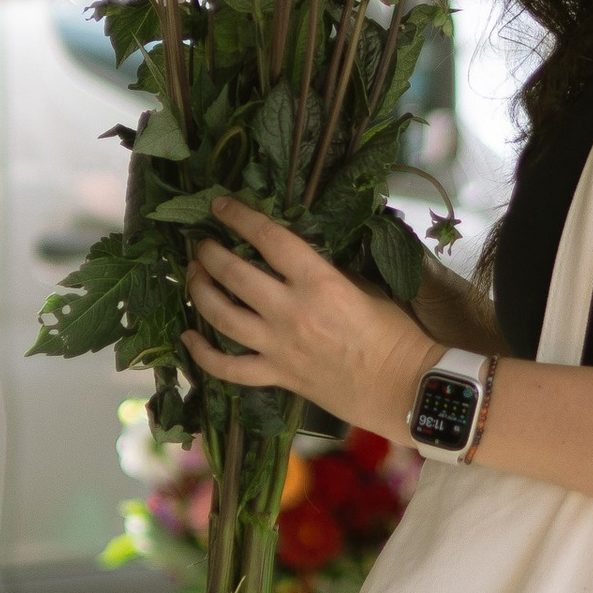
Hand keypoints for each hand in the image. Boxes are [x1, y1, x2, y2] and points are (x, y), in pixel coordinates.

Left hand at [184, 195, 437, 437]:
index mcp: (319, 282)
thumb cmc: (394, 333)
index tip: (220, 206)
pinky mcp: (277, 376)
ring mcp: (279, 347)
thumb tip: (294, 261)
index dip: (240, 217)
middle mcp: (291, 312)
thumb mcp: (363, 287)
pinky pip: (229, 368)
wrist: (404, 386)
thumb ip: (324, 273)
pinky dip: (202, 355)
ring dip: (200, 292)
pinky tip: (188, 338)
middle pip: (235, 274)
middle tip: (202, 244)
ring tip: (194, 276)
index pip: (270, 239)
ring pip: (221, 316)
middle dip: (210, 254)